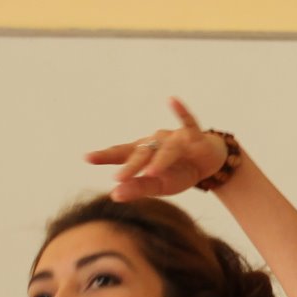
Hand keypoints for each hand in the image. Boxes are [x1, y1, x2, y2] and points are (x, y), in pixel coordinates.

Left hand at [86, 98, 229, 199]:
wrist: (210, 166)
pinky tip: (171, 100)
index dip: (105, 156)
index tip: (87, 157)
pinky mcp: (194, 136)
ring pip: (167, 149)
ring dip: (160, 160)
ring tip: (151, 173)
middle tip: (118, 178)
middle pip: (142, 154)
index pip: (121, 154)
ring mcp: (175, 138)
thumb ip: (138, 189)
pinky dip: (181, 112)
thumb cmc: (181, 173)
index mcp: (144, 154)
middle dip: (132, 167)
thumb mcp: (160, 186)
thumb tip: (113, 195)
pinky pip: (188, 122)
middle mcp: (156, 142)